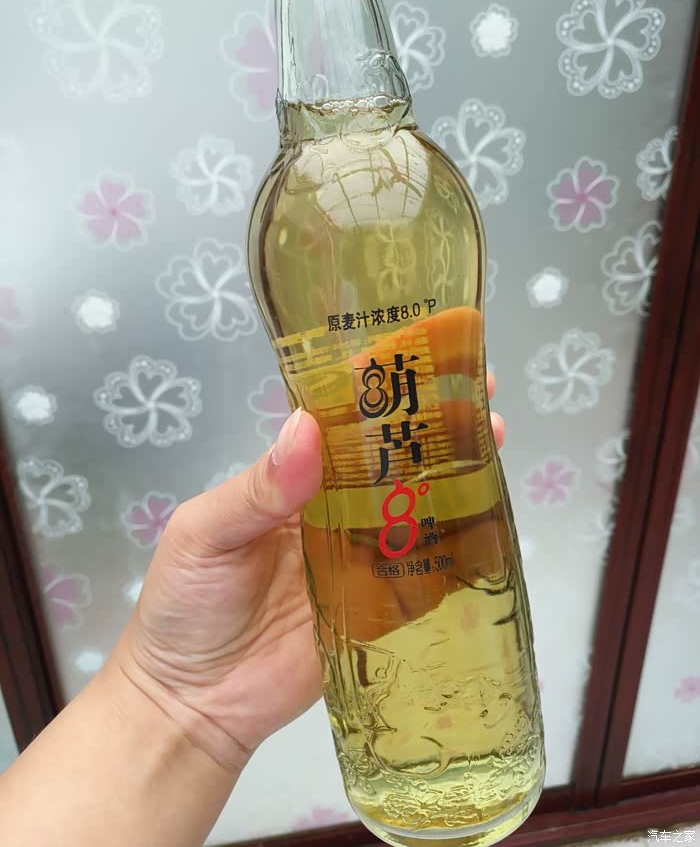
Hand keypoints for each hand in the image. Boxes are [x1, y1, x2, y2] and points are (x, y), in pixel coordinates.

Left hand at [115, 374, 503, 771]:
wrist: (196, 702)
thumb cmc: (186, 605)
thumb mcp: (205, 534)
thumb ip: (257, 489)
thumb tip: (307, 427)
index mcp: (295, 482)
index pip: (345, 425)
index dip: (383, 390)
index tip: (425, 358)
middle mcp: (336, 511)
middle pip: (394, 460)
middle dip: (437, 425)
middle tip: (483, 396)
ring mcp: (363, 559)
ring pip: (419, 508)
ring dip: (456, 476)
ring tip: (493, 443)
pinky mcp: (383, 609)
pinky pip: (427, 573)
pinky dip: (460, 549)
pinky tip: (493, 522)